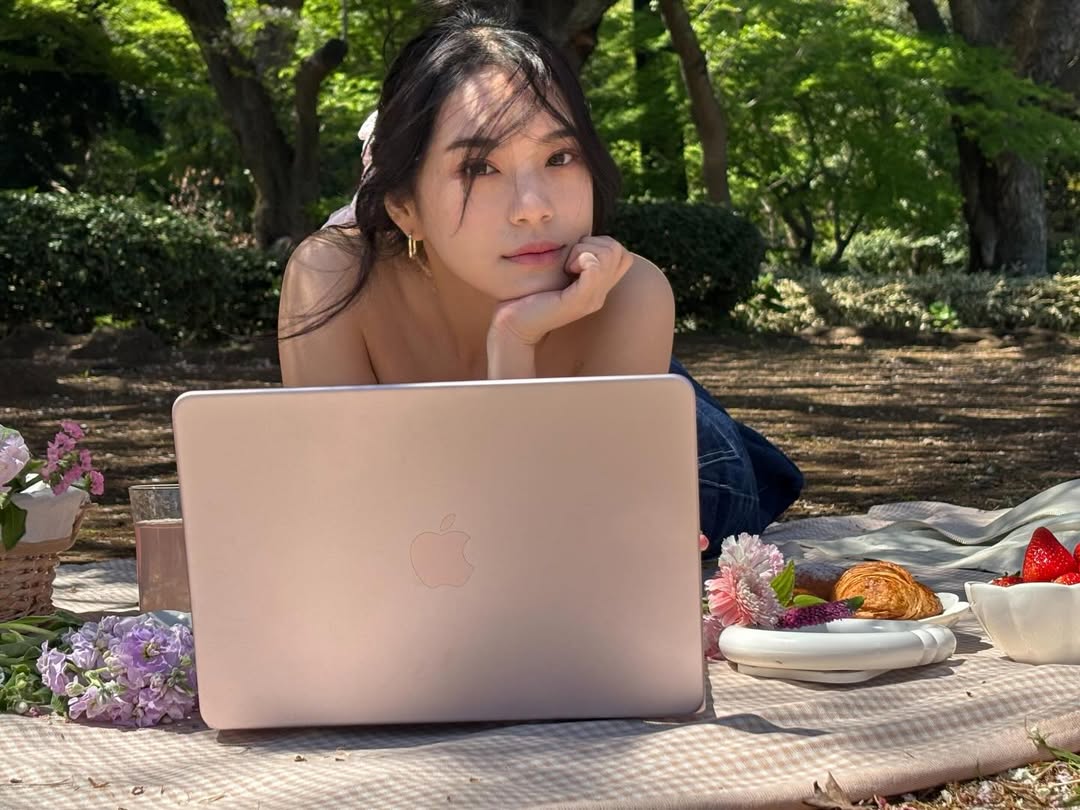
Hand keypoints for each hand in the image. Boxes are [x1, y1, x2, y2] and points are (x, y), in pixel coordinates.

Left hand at [488, 236, 632, 345]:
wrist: (514, 324)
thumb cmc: (529, 295)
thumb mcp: (557, 273)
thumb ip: (572, 260)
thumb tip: (579, 236)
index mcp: (597, 288)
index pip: (622, 254)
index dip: (601, 245)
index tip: (574, 256)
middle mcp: (600, 295)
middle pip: (619, 251)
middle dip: (593, 244)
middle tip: (569, 261)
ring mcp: (592, 299)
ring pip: (609, 254)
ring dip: (584, 250)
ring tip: (566, 266)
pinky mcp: (579, 301)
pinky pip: (595, 267)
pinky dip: (580, 258)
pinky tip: (565, 270)